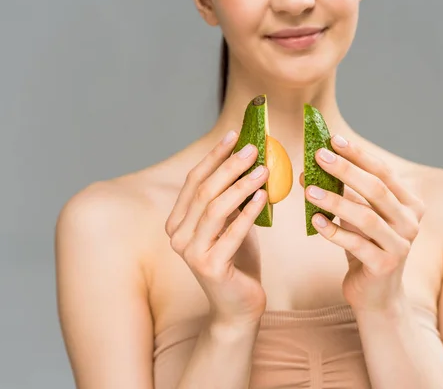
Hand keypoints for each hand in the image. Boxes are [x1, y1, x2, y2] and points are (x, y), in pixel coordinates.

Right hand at [165, 130, 269, 325]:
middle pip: (204, 191)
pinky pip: (232, 232)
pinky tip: (264, 195)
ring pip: (215, 209)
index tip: (234, 135)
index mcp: (177, 222)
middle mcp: (177, 236)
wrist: (238, 306)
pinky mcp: (210, 267)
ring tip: (263, 169)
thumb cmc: (236, 261)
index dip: (214, 156)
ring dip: (241, 185)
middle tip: (253, 148)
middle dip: (229, 166)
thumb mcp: (230, 224)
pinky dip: (249, 212)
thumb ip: (230, 199)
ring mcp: (191, 253)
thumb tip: (248, 160)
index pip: (193, 181)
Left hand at [303, 135, 425, 313]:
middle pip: (377, 189)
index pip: (384, 171)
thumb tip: (313, 166)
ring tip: (308, 190)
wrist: (377, 294)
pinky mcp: (384, 266)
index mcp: (410, 204)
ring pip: (366, 217)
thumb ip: (347, 193)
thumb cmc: (367, 247)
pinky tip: (315, 221)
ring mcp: (401, 246)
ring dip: (335, 201)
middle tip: (318, 156)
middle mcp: (411, 222)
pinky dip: (334, 232)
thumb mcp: (360, 217)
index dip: (358, 154)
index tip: (332, 139)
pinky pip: (356, 245)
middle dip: (346, 169)